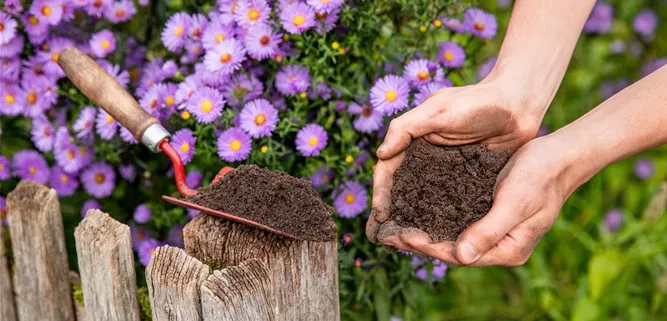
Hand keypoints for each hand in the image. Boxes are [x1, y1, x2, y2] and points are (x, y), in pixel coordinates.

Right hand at [366, 79, 546, 246]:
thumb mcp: (438, 110)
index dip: (381, 192)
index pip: (388, 170)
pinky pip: (451, 205)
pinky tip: (441, 239)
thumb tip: (380, 154)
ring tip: (410, 244)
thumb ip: (407, 127)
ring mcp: (446, 174)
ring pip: (424, 201)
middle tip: (387, 237)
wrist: (518, 107)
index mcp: (413, 142)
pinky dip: (443, 221)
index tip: (379, 214)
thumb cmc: (476, 102)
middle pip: (402, 190)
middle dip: (393, 213)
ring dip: (415, 221)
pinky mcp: (467, 183)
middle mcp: (426, 160)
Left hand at [376, 137, 576, 265]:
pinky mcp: (487, 214)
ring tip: (394, 226)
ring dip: (424, 231)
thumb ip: (489, 230)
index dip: (429, 248)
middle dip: (420, 242)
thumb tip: (461, 257)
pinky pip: (456, 220)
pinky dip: (435, 217)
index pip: (459, 255)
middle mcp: (498, 245)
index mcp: (507, 250)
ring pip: (451, 236)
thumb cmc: (541, 177)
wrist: (559, 156)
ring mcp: (492, 230)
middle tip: (388, 234)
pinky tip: (415, 210)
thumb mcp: (514, 202)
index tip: (402, 238)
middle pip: (451, 249)